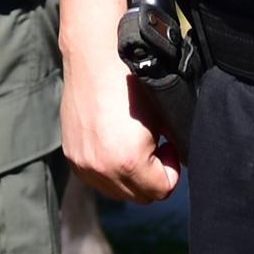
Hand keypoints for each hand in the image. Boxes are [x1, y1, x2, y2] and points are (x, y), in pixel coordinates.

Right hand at [64, 47, 178, 203]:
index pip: (160, 191)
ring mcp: (83, 164)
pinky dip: (110, 169)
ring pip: (116, 191)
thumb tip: (182, 159)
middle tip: (157, 148)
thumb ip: (173, 145)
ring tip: (136, 144)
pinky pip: (97, 178)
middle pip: (139, 197)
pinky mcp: (72, 156)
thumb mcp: (162, 116)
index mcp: (128, 162)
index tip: (169, 148)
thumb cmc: (133, 81)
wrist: (94, 56)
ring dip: (131, 176)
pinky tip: (117, 142)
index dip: (171, 171)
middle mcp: (102, 169)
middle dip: (152, 177)